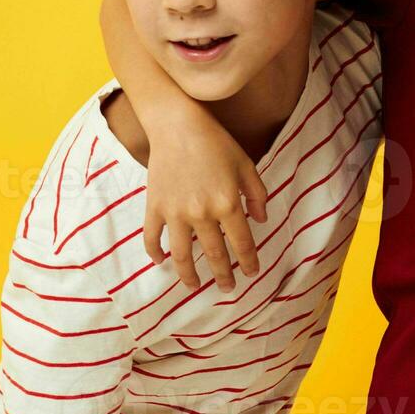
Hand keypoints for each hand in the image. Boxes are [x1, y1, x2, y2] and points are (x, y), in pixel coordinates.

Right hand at [143, 104, 268, 292]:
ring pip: (182, 255)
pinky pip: (153, 237)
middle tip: (228, 288)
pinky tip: (162, 261)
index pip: (242, 243)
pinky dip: (156, 252)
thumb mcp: (246, 165)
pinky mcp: (155, 207)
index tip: (252, 274)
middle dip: (224, 275)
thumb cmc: (216, 143)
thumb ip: (258, 195)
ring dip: (189, 275)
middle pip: (215, 255)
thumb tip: (261, 221)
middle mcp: (202, 214)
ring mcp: (175, 213)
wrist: (178, 125)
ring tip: (195, 285)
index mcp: (228, 204)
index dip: (249, 262)